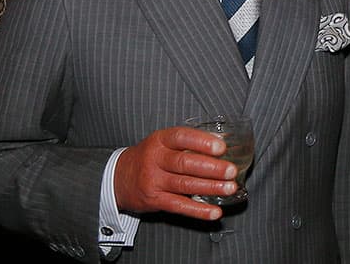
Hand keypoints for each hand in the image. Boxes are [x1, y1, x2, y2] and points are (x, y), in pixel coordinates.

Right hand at [114, 126, 236, 220]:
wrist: (118, 177)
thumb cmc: (149, 157)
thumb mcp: (162, 142)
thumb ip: (188, 142)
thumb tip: (221, 141)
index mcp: (160, 140)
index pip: (182, 137)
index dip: (202, 142)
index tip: (221, 147)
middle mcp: (155, 159)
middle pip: (185, 164)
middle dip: (211, 168)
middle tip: (231, 171)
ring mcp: (153, 181)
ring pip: (184, 185)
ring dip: (210, 188)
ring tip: (230, 188)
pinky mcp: (154, 200)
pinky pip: (179, 206)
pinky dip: (199, 210)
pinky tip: (214, 212)